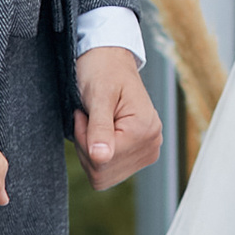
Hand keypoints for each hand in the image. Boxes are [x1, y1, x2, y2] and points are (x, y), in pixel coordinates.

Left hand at [72, 44, 160, 190]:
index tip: (83, 113)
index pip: (102, 161)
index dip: (84, 140)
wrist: (111, 59)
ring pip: (103, 175)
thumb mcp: (98, 95)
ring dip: (89, 150)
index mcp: (145, 130)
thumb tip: (101, 158)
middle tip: (87, 116)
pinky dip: (96, 154)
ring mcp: (146, 151)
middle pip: (103, 173)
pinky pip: (108, 171)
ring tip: (94, 121)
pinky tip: (99, 132)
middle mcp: (151, 145)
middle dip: (86, 146)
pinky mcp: (138, 154)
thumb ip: (99, 128)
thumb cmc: (103, 70)